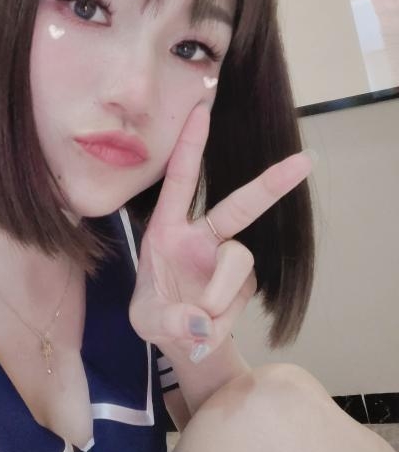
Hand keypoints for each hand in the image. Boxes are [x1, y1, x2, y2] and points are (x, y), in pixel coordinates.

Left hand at [129, 104, 312, 362]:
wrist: (182, 340)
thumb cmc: (157, 314)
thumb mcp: (148, 321)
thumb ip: (169, 322)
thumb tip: (200, 324)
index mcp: (168, 229)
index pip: (180, 180)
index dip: (190, 145)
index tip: (202, 110)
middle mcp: (203, 236)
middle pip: (240, 206)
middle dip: (271, 184)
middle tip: (304, 162)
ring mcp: (228, 258)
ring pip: (238, 263)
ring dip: (218, 296)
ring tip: (198, 323)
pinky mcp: (246, 282)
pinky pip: (240, 297)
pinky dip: (222, 321)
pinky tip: (207, 334)